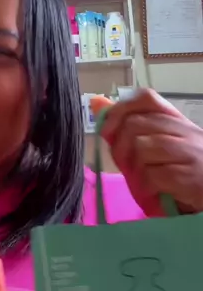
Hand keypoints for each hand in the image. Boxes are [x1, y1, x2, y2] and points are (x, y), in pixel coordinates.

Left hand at [100, 89, 202, 216]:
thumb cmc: (190, 175)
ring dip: (135, 167)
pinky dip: (146, 186)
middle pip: (136, 124)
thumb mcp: (167, 150)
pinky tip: (153, 191)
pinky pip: (153, 175)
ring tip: (142, 179)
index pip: (147, 99)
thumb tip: (100, 106)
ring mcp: (190, 153)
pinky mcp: (190, 178)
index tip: (108, 130)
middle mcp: (187, 132)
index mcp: (180, 122)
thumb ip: (140, 132)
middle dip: (120, 145)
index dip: (121, 109)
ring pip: (142, 147)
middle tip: (124, 163)